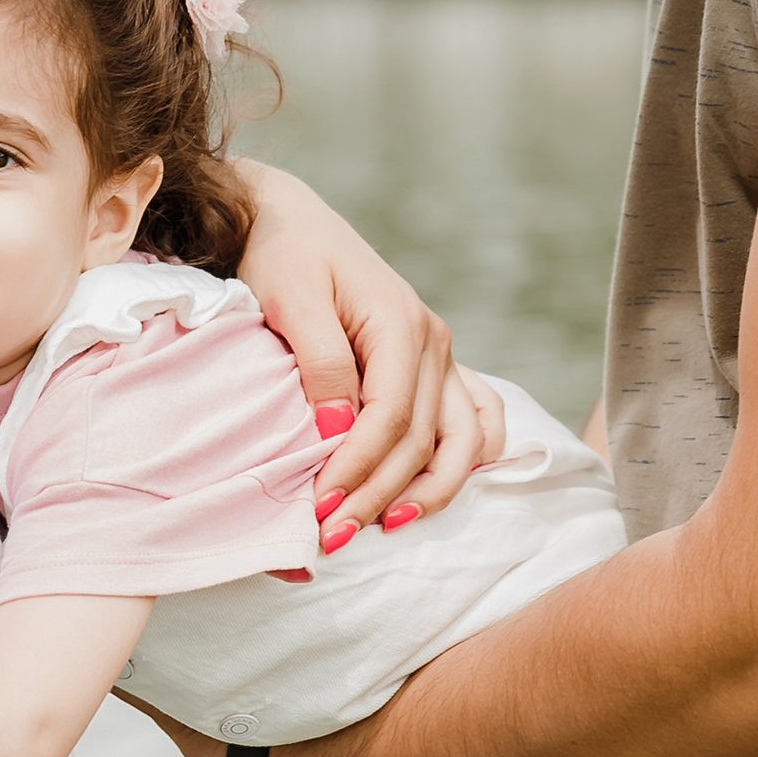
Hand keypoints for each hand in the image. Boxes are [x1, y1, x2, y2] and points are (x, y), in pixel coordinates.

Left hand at [234, 164, 505, 531]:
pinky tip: (429, 493)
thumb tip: (340, 428)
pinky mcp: (433, 366)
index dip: (358, 470)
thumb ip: (320, 363)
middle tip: (332, 537)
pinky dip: (463, 461)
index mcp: (401, 324)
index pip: (390, 418)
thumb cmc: (284, 255)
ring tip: (385, 526)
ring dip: (430, 491)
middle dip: (379, 494)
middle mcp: (434, 342)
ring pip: (461, 440)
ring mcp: (441, 356)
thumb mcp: (290, 298)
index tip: (319, 508)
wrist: (289, 220)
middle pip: (422, 440)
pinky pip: (473, 420)